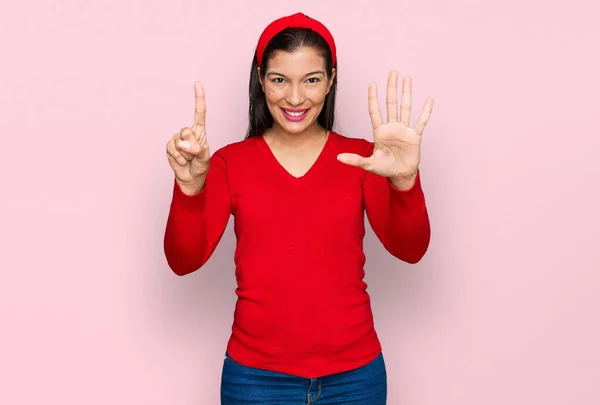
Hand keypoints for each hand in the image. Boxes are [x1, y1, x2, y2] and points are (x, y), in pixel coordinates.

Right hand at [166, 82, 210, 190]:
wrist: (191, 177)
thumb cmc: (200, 166)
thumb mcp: (204, 158)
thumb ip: (197, 149)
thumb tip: (183, 143)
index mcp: (200, 131)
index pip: (199, 113)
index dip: (199, 98)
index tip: (197, 84)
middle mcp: (188, 132)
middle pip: (186, 131)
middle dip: (191, 146)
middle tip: (194, 155)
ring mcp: (177, 139)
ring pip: (179, 142)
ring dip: (185, 155)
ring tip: (189, 159)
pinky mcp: (169, 146)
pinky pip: (172, 149)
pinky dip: (178, 158)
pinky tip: (181, 161)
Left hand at [337, 71, 433, 187]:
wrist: (400, 175)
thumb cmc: (384, 168)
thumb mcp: (369, 164)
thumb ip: (355, 160)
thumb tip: (338, 158)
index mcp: (379, 131)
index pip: (375, 111)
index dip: (373, 98)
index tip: (372, 84)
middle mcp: (391, 127)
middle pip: (391, 103)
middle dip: (391, 88)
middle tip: (393, 72)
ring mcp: (404, 130)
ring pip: (405, 108)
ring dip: (406, 94)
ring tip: (407, 79)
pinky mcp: (415, 136)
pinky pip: (421, 121)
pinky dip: (425, 111)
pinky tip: (429, 99)